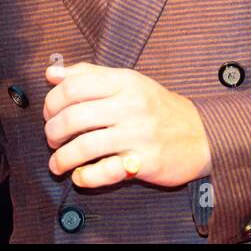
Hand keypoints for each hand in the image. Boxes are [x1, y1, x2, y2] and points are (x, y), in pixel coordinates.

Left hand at [43, 61, 211, 188]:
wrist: (201, 134)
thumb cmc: (157, 107)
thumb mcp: (127, 81)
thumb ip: (89, 75)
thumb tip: (51, 73)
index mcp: (124, 82)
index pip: (73, 86)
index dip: (52, 101)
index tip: (50, 113)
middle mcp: (130, 106)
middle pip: (73, 117)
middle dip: (52, 132)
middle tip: (52, 139)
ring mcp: (137, 135)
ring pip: (84, 147)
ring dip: (62, 158)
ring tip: (57, 163)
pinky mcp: (144, 162)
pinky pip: (104, 172)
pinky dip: (84, 177)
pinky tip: (79, 176)